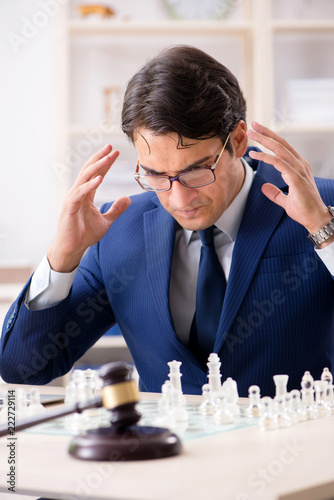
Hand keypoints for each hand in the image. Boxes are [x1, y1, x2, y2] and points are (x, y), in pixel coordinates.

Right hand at [47, 145, 130, 271]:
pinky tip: (100, 178)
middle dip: (100, 158)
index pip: (97, 174)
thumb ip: (116, 209)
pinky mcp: (69, 207)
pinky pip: (80, 192)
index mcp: (86, 194)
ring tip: (108, 158)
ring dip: (97, 166)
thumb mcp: (106, 221)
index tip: (116, 152)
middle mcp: (78, 192)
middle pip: (89, 170)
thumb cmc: (84, 235)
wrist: (72, 249)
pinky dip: (89, 184)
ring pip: (84, 177)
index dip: (106, 163)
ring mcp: (73, 198)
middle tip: (111, 147)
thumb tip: (128, 198)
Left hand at [246, 122, 331, 237]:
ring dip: (264, 141)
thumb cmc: (304, 209)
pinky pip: (278, 163)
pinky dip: (266, 157)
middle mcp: (299, 164)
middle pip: (281, 143)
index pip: (283, 148)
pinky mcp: (295, 178)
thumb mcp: (285, 200)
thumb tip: (264, 187)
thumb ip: (275, 193)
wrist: (315, 219)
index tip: (259, 132)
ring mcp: (299, 170)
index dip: (271, 138)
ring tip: (251, 135)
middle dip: (266, 133)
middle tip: (253, 125)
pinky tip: (255, 154)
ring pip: (279, 149)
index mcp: (298, 167)